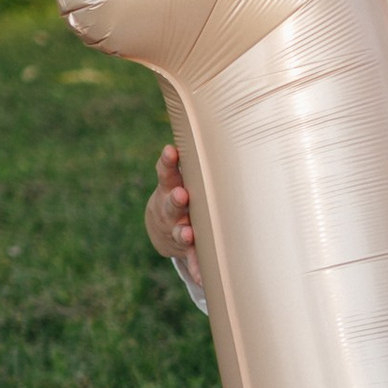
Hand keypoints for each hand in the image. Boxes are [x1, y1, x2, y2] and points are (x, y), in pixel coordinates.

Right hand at [146, 142, 199, 288]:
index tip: (171, 152)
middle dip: (175, 199)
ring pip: (177, 230)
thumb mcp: (186, 171)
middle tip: (182, 196)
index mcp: (171, 183)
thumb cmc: (186, 189)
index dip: (168, 161)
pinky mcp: (184, 250)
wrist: (164, 227)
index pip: (167, 170)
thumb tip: (223, 111)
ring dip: (183, 233)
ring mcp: (175, 229)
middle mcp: (170, 206)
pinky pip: (191, 260)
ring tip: (189, 234)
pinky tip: (202, 276)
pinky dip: (196, 268)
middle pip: (169, 202)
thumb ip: (197, 154)